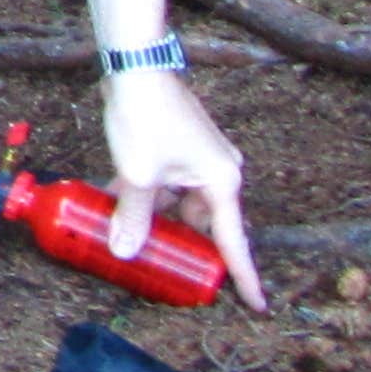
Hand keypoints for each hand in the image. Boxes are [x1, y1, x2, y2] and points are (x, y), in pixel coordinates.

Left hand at [103, 69, 267, 310]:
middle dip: (180, 243)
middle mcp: (219, 172)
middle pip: (202, 222)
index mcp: (222, 182)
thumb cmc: (145, 118)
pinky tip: (114, 204)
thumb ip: (133, 217)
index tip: (256, 305)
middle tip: (162, 268)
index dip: (243, 276)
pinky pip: (166, 183)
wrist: (136, 65)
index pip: (233, 240)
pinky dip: (146, 196)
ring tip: (125, 236)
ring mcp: (198, 158)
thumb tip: (126, 252)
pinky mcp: (178, 147)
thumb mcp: (137, 175)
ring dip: (155, 217)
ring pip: (179, 203)